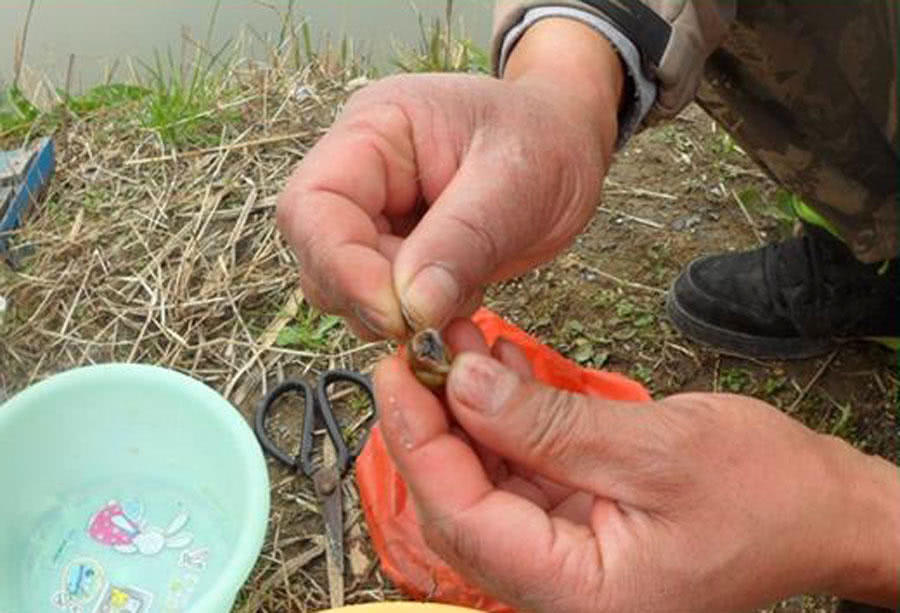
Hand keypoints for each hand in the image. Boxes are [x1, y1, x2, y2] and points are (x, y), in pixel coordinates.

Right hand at [277, 20, 622, 338]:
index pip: (313, 205)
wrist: (566, 146)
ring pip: (343, 286)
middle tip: (433, 318)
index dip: (341, 267)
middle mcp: (358, 173)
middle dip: (370, 297)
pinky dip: (417, 314)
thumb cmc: (544, 142)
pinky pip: (381, 300)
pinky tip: (463, 291)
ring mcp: (373, 214)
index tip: (396, 314)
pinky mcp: (393, 251)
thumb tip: (411, 308)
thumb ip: (460, 242)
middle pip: (319, 253)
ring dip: (395, 311)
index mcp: (374, 131)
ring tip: (463, 288)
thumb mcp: (515, 182)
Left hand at [375, 321, 899, 611]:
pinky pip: (520, 470)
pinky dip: (506, 419)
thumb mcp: (654, 449)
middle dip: (437, 421)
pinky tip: (497, 368)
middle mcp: (558, 586)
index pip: (464, 519)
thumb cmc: (766, 492)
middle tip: (419, 347)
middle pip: (462, 501)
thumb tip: (462, 383)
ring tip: (458, 341)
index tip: (397, 369)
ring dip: (468, 411)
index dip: (419, 441)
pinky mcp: (576, 522)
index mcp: (576, 594)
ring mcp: (565, 555)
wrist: (824, 508)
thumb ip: (549, 423)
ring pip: (486, 481)